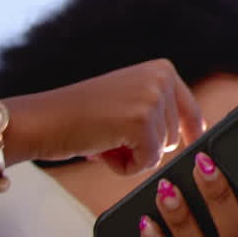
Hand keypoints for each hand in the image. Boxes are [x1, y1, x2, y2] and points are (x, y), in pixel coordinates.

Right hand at [3, 59, 204, 174]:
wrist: (40, 121)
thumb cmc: (80, 117)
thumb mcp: (129, 100)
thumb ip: (159, 109)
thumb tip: (197, 132)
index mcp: (161, 69)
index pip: (190, 109)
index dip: (192, 132)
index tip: (195, 143)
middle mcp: (161, 78)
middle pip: (174, 135)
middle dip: (142, 145)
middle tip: (108, 134)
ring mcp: (152, 98)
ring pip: (161, 151)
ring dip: (131, 155)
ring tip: (103, 139)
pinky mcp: (140, 122)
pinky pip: (147, 162)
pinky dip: (125, 167)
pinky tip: (101, 151)